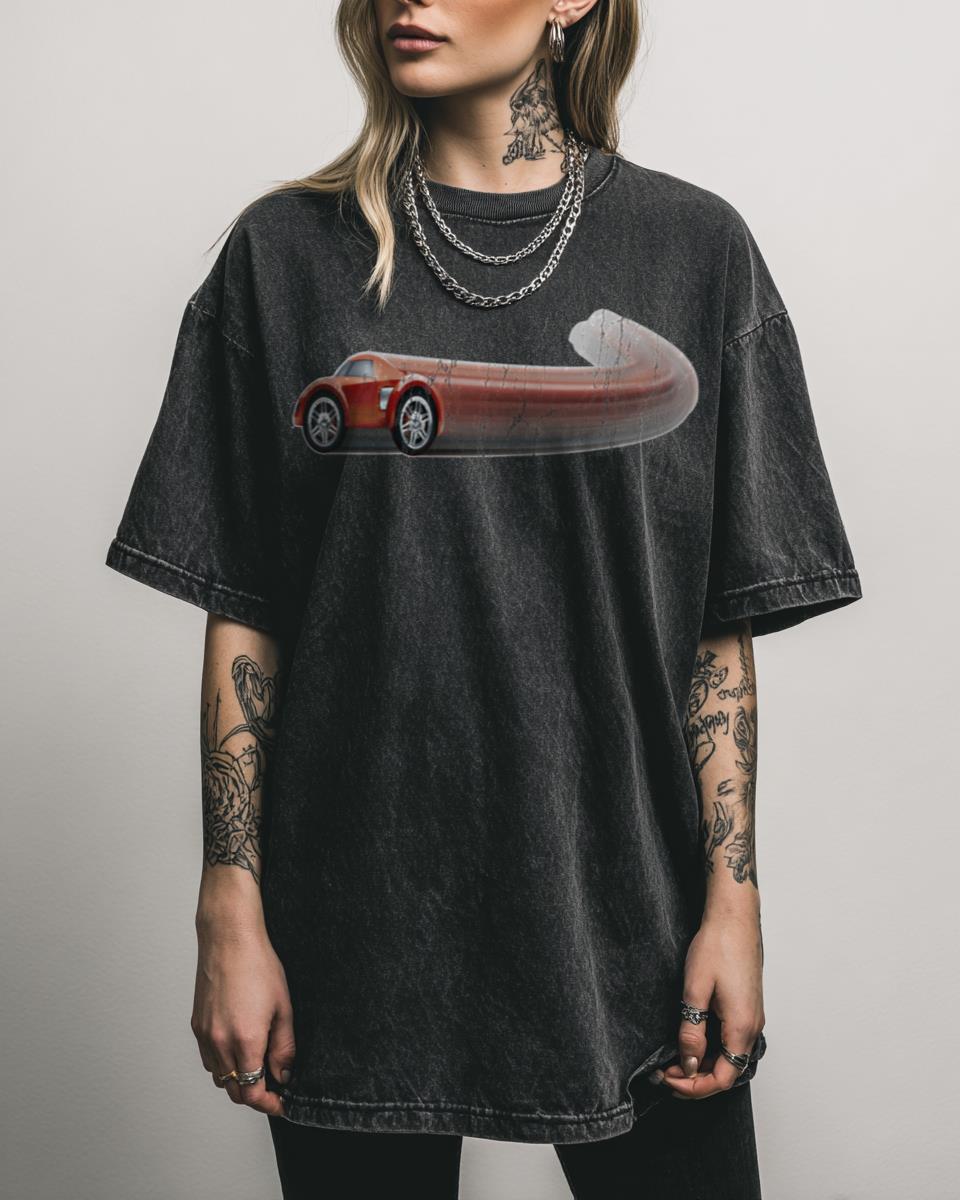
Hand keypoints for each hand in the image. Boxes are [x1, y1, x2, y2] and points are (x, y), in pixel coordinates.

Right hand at [191, 915, 295, 1116]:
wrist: (229, 939)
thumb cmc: (258, 966)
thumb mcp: (283, 1007)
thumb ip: (284, 1047)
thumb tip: (284, 1074)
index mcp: (245, 1040)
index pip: (252, 1092)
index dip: (268, 1104)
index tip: (281, 1103)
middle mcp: (220, 1043)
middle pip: (234, 1091)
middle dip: (255, 1095)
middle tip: (274, 1088)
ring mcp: (205, 1035)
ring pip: (219, 1077)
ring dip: (238, 1081)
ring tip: (258, 1066)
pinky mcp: (196, 1026)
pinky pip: (208, 1059)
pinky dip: (223, 1065)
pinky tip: (238, 1050)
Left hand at [658, 909, 764, 1099]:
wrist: (734, 918)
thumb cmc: (717, 946)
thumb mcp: (695, 990)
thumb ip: (692, 1031)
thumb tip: (689, 1064)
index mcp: (742, 1027)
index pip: (722, 1078)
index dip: (694, 1087)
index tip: (668, 1079)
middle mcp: (753, 1027)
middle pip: (727, 1072)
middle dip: (695, 1078)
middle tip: (664, 1072)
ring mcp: (752, 1017)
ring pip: (729, 1057)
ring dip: (703, 1064)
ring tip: (673, 1059)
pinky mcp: (747, 1008)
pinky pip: (731, 1040)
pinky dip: (711, 1049)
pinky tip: (691, 1040)